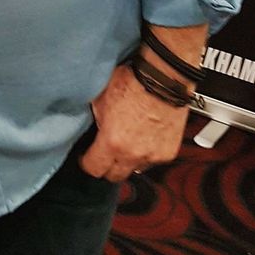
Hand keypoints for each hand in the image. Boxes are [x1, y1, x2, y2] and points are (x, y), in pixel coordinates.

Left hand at [79, 64, 188, 181]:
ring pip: (134, 169)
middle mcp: (134, 154)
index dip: (86, 163)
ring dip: (127, 161)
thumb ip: (94, 120)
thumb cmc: (132, 82)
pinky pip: (152, 162)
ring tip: (124, 144)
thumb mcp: (99, 98)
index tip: (85, 157)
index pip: (94, 169)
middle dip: (106, 167)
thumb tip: (89, 128)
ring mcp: (153, 156)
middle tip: (102, 153)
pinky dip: (145, 154)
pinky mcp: (168, 152)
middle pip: (114, 176)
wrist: (162, 77)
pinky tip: (141, 138)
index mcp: (112, 142)